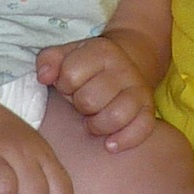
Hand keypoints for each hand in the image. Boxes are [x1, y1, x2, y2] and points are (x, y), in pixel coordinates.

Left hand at [37, 34, 155, 148]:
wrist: (129, 62)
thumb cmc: (89, 66)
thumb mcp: (67, 54)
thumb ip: (48, 60)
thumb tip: (44, 76)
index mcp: (101, 51)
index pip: (70, 75)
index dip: (64, 84)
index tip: (69, 84)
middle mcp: (124, 68)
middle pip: (89, 100)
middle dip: (80, 105)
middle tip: (83, 102)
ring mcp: (139, 89)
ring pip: (115, 117)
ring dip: (97, 125)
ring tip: (93, 120)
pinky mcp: (149, 109)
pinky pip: (141, 129)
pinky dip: (123, 140)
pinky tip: (109, 143)